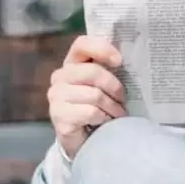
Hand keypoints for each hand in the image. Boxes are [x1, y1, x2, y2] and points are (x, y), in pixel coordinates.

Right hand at [48, 36, 125, 158]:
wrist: (85, 139)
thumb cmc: (100, 107)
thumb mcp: (106, 85)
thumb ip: (110, 69)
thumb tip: (128, 59)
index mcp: (73, 62)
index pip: (82, 44)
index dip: (102, 49)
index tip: (119, 61)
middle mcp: (60, 76)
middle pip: (93, 72)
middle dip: (114, 87)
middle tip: (122, 99)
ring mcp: (56, 96)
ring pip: (94, 95)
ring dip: (112, 107)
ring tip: (116, 114)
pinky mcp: (59, 116)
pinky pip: (90, 112)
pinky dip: (104, 118)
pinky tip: (104, 122)